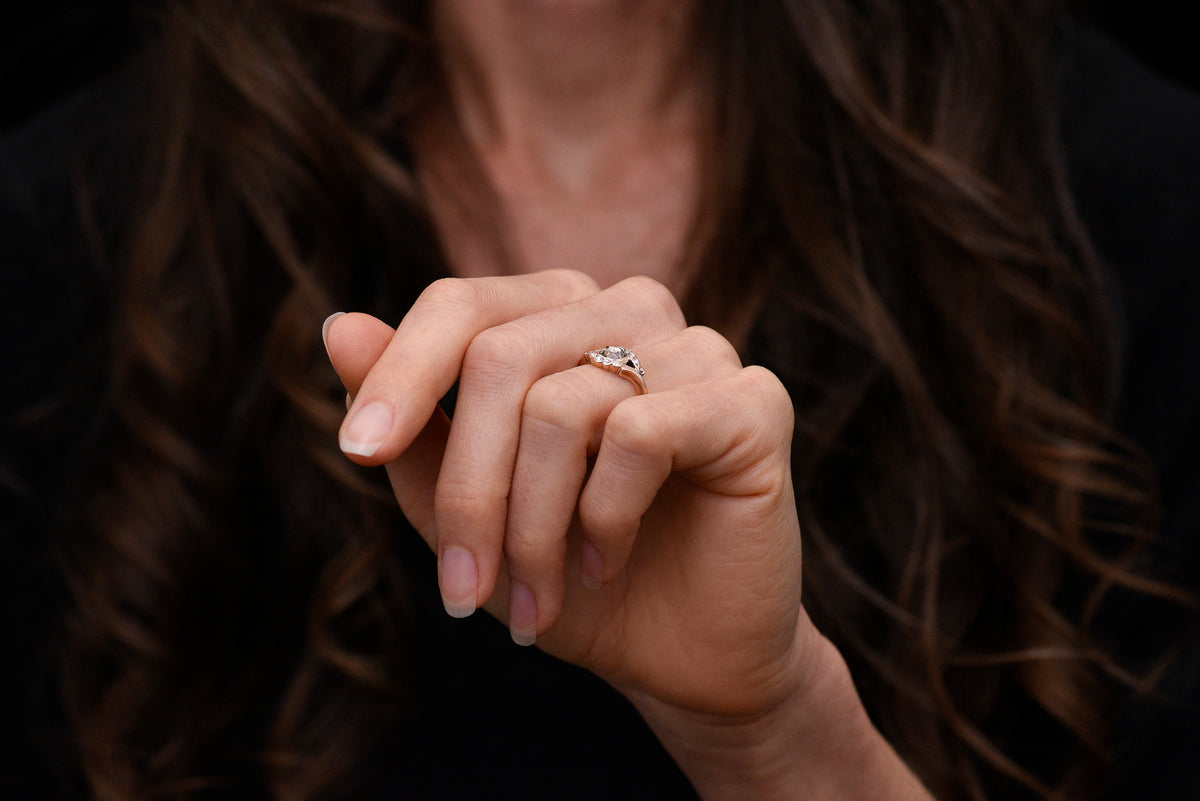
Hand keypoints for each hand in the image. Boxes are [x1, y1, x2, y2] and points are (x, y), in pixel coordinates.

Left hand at [322, 269, 806, 718]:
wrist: (683, 654)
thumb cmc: (570, 572)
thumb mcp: (469, 508)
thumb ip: (412, 423)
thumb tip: (337, 327)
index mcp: (562, 317)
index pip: (463, 306)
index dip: (400, 374)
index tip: (357, 455)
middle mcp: (631, 310)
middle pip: (501, 361)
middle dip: (468, 492)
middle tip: (463, 591)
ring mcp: (699, 349)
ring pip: (563, 406)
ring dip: (530, 527)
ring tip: (534, 599)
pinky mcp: (753, 402)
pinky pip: (641, 434)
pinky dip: (604, 517)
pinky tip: (609, 560)